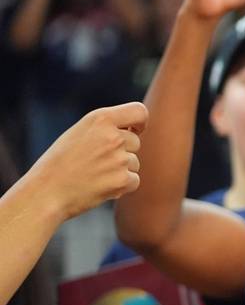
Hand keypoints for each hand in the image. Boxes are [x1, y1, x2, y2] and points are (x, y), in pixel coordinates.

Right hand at [30, 102, 147, 220]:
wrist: (45, 192)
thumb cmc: (60, 162)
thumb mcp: (80, 133)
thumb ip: (106, 128)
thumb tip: (135, 132)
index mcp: (100, 119)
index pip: (139, 112)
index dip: (139, 122)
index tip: (133, 130)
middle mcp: (113, 136)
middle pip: (136, 142)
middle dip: (122, 151)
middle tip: (95, 161)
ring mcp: (119, 159)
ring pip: (134, 163)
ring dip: (120, 170)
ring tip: (93, 174)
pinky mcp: (122, 180)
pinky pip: (134, 180)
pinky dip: (122, 186)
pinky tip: (100, 186)